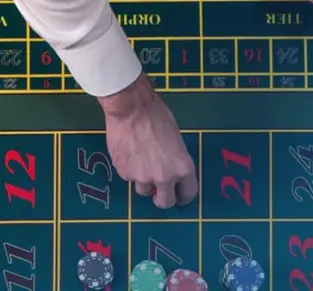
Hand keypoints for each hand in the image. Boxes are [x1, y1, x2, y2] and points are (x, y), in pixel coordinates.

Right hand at [98, 75, 198, 208]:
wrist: (131, 109)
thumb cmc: (156, 117)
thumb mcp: (176, 141)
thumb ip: (175, 161)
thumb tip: (171, 172)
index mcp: (183, 168)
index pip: (187, 195)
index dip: (182, 196)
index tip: (178, 195)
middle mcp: (165, 177)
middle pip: (165, 203)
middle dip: (162, 197)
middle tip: (158, 189)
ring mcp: (143, 178)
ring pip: (144, 190)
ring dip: (144, 181)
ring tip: (141, 160)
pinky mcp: (125, 173)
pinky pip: (129, 177)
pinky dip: (130, 169)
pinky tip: (130, 152)